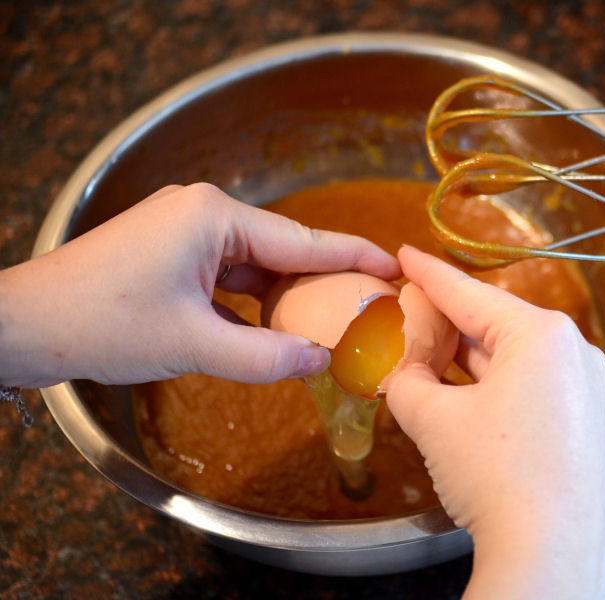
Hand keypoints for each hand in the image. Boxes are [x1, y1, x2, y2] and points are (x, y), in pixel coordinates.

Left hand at [0, 183, 399, 386]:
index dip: (355, 256)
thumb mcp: (194, 344)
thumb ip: (266, 355)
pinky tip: (278, 322)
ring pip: (257, 262)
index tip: (396, 265)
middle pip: (284, 247)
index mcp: (214, 216)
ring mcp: (185, 228)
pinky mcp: (171, 250)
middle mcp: (203, 211)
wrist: (22, 325)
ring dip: (289, 291)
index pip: (304, 240)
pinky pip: (229, 272)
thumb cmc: (101, 325)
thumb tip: (322, 361)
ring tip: (336, 317)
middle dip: (326, 278)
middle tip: (373, 301)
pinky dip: (254, 298)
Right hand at [385, 246, 604, 599]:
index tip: (406, 255)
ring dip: (466, 359)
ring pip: (511, 358)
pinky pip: (529, 386)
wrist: (549, 550)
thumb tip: (400, 372)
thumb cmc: (500, 476)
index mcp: (542, 335)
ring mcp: (583, 388)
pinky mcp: (581, 421)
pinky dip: (491, 385)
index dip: (429, 275)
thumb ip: (407, 382)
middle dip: (447, 321)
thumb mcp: (435, 420)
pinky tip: (458, 393)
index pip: (471, 294)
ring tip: (424, 354)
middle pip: (494, 324)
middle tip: (408, 311)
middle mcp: (573, 352)